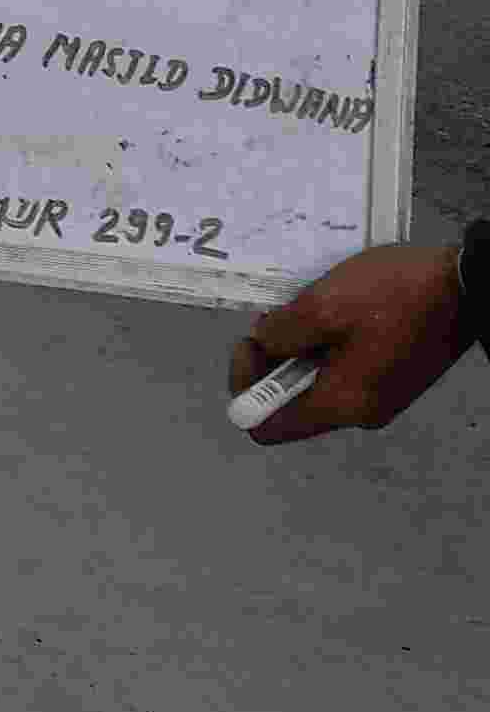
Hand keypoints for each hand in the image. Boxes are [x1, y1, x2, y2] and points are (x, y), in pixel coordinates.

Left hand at [228, 243, 472, 438]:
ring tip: (315, 308)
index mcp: (342, 405)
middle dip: (276, 360)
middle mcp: (361, 413)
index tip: (252, 342)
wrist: (468, 285)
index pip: (266, 426)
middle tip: (283, 317)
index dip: (244, 386)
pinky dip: (331, 344)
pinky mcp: (394, 377)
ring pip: (318, 382)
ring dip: (304, 348)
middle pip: (292, 403)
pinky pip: (345, 370)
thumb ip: (282, 332)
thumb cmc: (396, 295)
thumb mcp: (324, 304)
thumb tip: (264, 345)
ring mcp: (381, 396)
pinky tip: (341, 310)